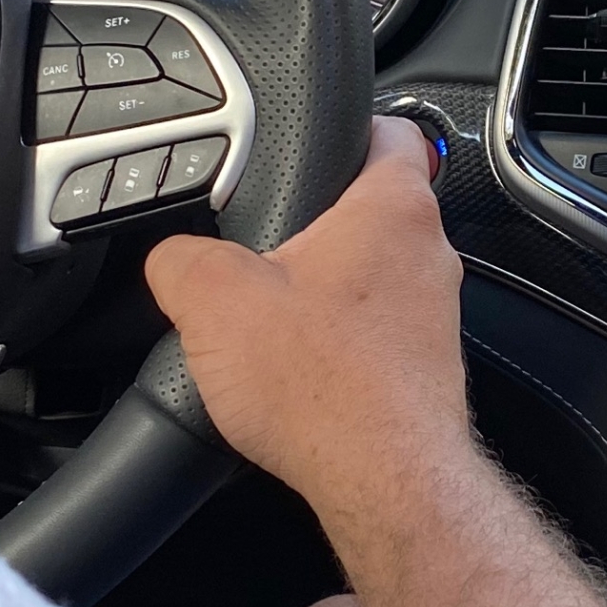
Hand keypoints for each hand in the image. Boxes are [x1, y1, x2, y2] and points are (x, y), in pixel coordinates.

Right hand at [144, 117, 467, 526]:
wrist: (384, 482)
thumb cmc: (323, 386)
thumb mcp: (213, 300)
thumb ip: (180, 259)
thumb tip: (170, 258)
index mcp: (392, 208)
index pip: (393, 130)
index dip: (354, 125)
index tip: (321, 137)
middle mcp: (430, 255)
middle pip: (379, 208)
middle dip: (325, 220)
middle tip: (270, 239)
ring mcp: (436, 316)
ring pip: (379, 275)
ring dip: (333, 287)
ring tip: (276, 314)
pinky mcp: (428, 370)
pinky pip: (381, 334)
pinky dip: (344, 342)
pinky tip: (300, 369)